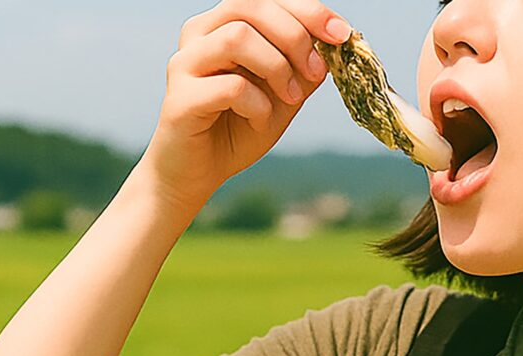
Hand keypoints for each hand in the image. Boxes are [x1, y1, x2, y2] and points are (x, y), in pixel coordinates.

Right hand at [137, 0, 350, 209]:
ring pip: (237, 37)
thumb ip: (304, 69)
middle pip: (251, 7)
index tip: (341, 33)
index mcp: (223, 25)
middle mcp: (199, 35)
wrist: (199, 172)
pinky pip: (230, 87)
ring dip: (276, 68)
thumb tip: (337, 45)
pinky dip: (257, 104)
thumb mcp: (284, 96)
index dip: (308, 11)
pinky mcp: (181, 98)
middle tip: (316, 72)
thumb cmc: (240, 128)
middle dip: (295, 37)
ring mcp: (185, 63)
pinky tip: (259, 120)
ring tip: (289, 99)